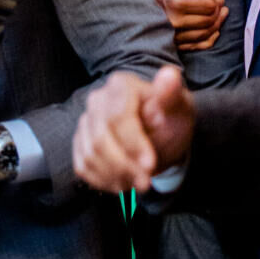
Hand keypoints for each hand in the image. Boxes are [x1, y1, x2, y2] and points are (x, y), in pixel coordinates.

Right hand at [73, 66, 193, 193]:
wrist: (162, 132)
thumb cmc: (170, 117)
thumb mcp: (178, 106)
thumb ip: (170, 94)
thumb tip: (169, 75)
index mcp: (121, 85)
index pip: (117, 117)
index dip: (132, 143)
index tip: (150, 165)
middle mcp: (98, 99)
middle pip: (100, 139)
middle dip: (124, 166)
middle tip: (146, 182)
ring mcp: (87, 121)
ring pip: (90, 155)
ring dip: (115, 176)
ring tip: (138, 183)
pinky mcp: (81, 141)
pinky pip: (83, 166)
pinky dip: (103, 180)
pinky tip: (123, 182)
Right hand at [145, 0, 227, 50]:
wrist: (151, 0)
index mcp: (176, 2)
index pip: (209, 6)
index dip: (217, 0)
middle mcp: (174, 21)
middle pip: (209, 20)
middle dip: (219, 12)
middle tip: (221, 4)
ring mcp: (174, 34)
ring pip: (206, 34)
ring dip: (218, 24)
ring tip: (221, 14)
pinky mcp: (176, 43)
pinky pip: (200, 45)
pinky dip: (211, 38)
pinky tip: (215, 30)